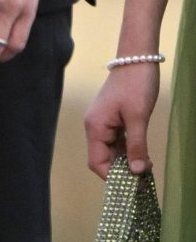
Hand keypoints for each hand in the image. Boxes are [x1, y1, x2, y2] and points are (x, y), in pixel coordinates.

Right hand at [85, 62, 160, 177]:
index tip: (132, 183)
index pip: (97, 162)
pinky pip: (117, 142)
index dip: (112, 176)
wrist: (137, 58)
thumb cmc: (135, 86)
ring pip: (112, 151)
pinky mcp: (113, 119)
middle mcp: (95, 127)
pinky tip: (142, 154)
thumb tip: (137, 172)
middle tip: (144, 176)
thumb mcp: (138, 117)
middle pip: (103, 158)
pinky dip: (128, 150)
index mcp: (95, 127)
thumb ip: (137, 146)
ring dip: (127, 161)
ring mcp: (103, 123)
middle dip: (121, 170)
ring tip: (146, 166)